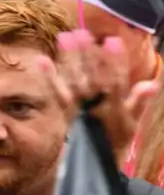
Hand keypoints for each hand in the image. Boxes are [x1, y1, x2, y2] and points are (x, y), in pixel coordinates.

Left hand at [39, 29, 160, 157]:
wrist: (95, 161)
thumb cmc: (116, 135)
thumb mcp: (132, 121)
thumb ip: (139, 101)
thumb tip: (152, 84)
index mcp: (115, 108)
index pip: (116, 82)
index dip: (115, 62)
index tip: (113, 41)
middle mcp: (95, 107)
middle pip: (90, 78)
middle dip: (86, 56)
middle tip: (81, 33)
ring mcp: (77, 109)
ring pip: (72, 82)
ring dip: (68, 60)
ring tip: (64, 37)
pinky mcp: (63, 111)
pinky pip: (55, 93)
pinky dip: (49, 78)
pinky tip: (42, 60)